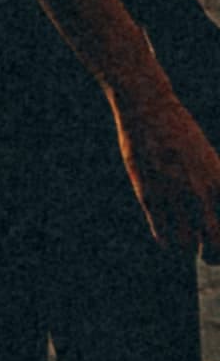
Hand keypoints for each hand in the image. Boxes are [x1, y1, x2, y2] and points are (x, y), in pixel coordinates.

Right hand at [112, 73, 219, 255]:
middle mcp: (200, 192)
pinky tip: (166, 233)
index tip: (216, 237)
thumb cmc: (179, 131)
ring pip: (187, 245)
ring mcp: (174, 194)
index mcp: (218, 181)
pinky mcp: (149, 195)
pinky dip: (167, 241)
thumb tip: (213, 217)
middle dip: (212, 255)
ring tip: (184, 240)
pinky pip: (163, 236)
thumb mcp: (207, 158)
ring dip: (187, 246)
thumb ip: (213, 187)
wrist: (147, 105)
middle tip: (206, 254)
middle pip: (215, 245)